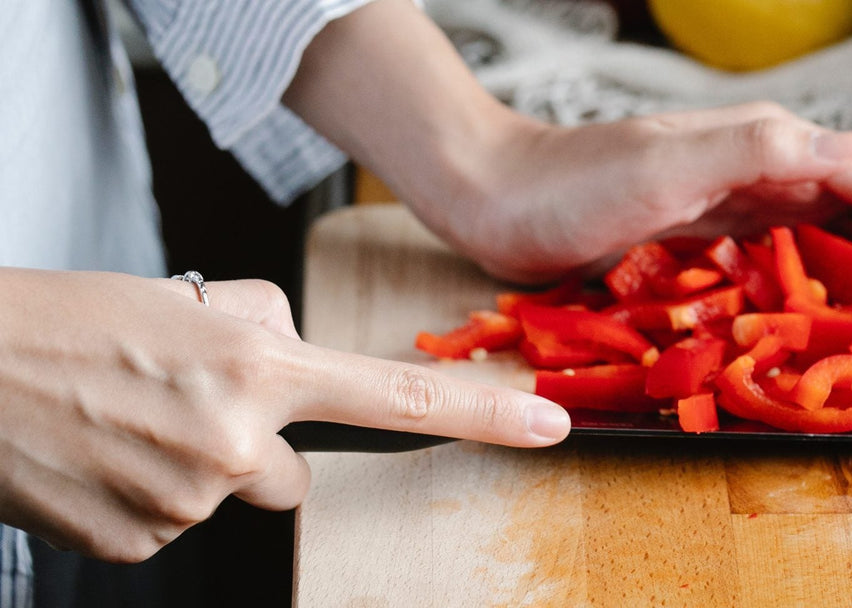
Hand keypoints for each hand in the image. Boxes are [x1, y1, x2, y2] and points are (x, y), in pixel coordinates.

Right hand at [0, 269, 568, 561]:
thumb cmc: (67, 323)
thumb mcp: (189, 300)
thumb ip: (266, 330)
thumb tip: (294, 357)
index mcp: (259, 364)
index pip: (397, 396)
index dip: (483, 415)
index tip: (548, 426)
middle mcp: (236, 440)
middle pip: (289, 474)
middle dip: (251, 447)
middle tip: (174, 403)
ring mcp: (189, 500)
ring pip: (225, 497)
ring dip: (186, 467)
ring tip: (121, 420)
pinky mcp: (142, 543)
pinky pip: (172, 524)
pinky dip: (143, 496)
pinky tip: (101, 456)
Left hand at [284, 0, 851, 284]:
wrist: (494, 191)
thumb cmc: (572, 180)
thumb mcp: (665, 163)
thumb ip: (754, 152)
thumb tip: (848, 156)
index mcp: (779, 148)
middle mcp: (775, 173)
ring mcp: (749, 206)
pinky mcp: (720, 239)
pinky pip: (805, 266)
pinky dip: (846, 293)